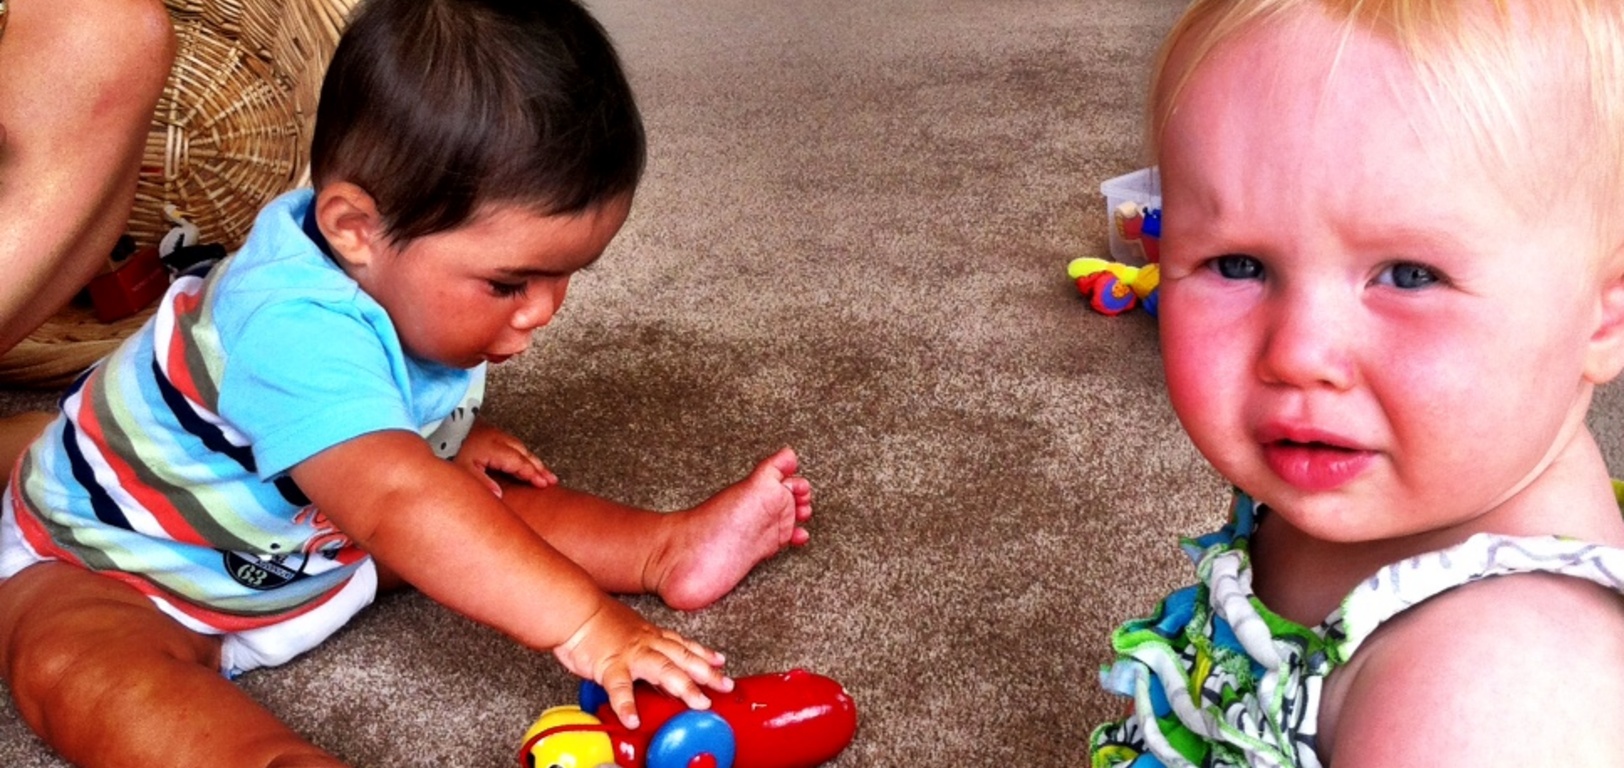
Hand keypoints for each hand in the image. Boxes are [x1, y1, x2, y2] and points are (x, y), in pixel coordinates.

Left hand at [452, 421, 555, 496]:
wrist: (434, 422)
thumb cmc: (445, 447)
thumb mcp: (461, 468)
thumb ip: (482, 483)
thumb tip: (500, 496)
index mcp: (493, 447)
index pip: (519, 463)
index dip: (532, 474)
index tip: (544, 483)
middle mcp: (496, 438)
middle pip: (524, 454)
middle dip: (538, 467)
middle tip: (551, 479)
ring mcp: (492, 432)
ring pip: (519, 447)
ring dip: (532, 459)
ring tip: (542, 471)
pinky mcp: (485, 429)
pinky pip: (511, 443)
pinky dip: (521, 452)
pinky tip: (521, 458)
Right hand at [552, 598, 732, 729]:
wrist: (573, 610)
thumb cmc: (595, 621)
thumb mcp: (628, 631)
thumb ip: (643, 647)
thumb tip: (653, 666)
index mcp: (650, 635)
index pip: (683, 644)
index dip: (704, 653)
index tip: (721, 661)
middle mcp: (646, 643)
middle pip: (683, 657)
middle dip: (707, 673)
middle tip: (725, 685)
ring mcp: (631, 654)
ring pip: (663, 669)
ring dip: (684, 686)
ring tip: (699, 703)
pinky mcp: (609, 665)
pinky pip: (620, 687)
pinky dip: (627, 705)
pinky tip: (633, 720)